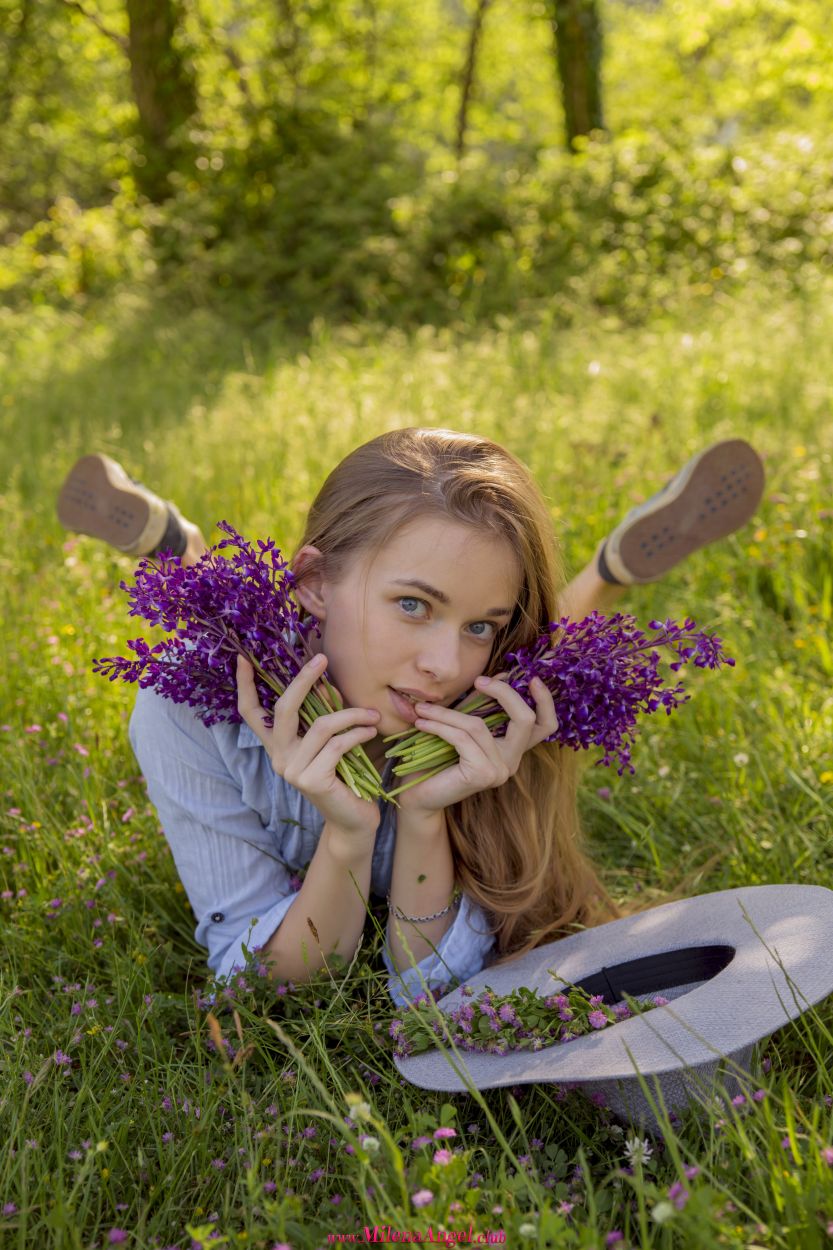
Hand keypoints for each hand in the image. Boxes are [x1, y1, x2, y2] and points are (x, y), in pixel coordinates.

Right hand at [236, 654, 381, 838]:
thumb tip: (327, 685)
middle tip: (322, 658)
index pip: (251, 713)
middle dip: (302, 680)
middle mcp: (279, 757)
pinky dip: (358, 734)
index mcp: (278, 746)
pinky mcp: (311, 780)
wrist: (353, 821)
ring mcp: (292, 770)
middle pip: (283, 709)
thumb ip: (324, 715)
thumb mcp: (332, 740)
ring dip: (351, 715)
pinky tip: (371, 732)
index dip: (244, 686)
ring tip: (372, 715)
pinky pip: (337, 745)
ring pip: (320, 726)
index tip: (242, 658)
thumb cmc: (345, 776)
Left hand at [394, 673, 557, 816]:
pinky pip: (462, 738)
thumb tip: (501, 673)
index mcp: (513, 750)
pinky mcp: (482, 774)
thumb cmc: (438, 761)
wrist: (419, 797)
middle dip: (505, 693)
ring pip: (479, 726)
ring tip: (423, 708)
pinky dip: (439, 726)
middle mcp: (512, 762)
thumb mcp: (463, 727)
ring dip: (447, 712)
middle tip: (478, 681)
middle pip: (525, 720)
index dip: (546, 702)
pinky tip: (421, 723)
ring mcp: (500, 770)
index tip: (533, 678)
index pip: (545, 726)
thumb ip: (481, 704)